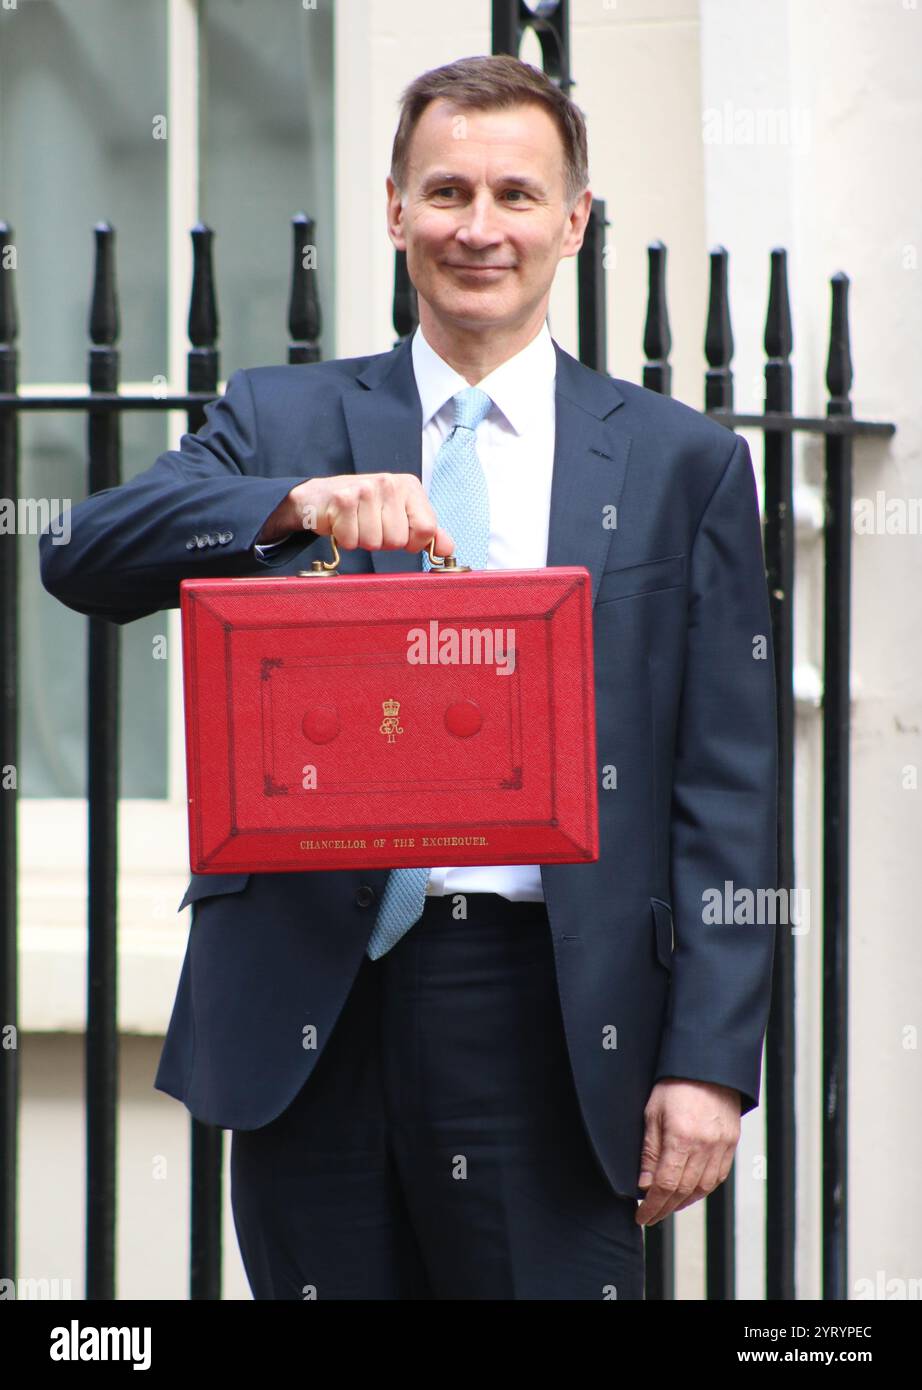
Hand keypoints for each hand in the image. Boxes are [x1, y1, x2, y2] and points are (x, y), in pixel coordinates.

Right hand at [256, 473, 454, 557]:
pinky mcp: (342, 499)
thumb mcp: (400, 516)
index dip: (412, 542)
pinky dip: (345, 539)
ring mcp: (365, 489)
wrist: (321, 497)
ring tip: (355, 523)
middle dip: (382, 541)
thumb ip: (427, 532)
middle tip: (369, 525)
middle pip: (398, 540)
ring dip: (362, 540)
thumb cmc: (364, 509)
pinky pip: (352, 541)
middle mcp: (389, 483)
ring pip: (374, 542)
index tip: (397, 532)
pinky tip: (341, 523)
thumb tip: (448, 549)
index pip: (427, 529)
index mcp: (409, 486)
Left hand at [635, 1078, 740, 1225]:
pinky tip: (689, 1192)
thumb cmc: (675, 1084)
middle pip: (684, 1191)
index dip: (652, 1206)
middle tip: (650, 1215)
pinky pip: (718, 1177)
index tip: (641, 1216)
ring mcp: (721, 1146)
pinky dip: (702, 1190)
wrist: (707, 1065)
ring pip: (703, 1189)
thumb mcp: (653, 1113)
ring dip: (683, 1203)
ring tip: (667, 1207)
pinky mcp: (731, 1143)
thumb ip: (650, 1151)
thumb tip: (644, 1185)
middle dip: (665, 1208)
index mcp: (682, 1138)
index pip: (665, 1185)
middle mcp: (705, 1146)